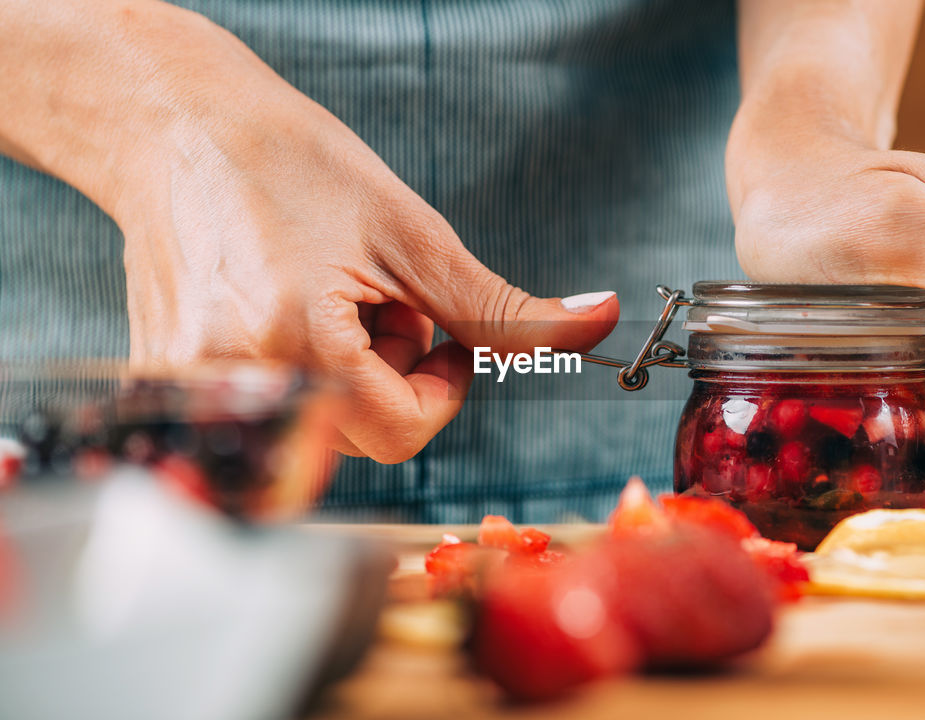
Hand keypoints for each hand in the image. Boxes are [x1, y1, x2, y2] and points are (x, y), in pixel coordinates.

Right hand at [99, 10, 617, 461]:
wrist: (172, 125)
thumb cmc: (289, 162)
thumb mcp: (413, 235)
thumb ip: (505, 309)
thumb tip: (599, 324)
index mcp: (297, 345)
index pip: (403, 431)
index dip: (443, 386)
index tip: (442, 336)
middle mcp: (236, 382)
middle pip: (362, 435)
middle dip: (395, 374)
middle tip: (377, 298)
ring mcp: (192, 389)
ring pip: (318, 430)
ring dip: (349, 376)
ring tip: (328, 297)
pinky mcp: (169, 383)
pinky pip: (269, 411)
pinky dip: (299, 374)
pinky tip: (282, 309)